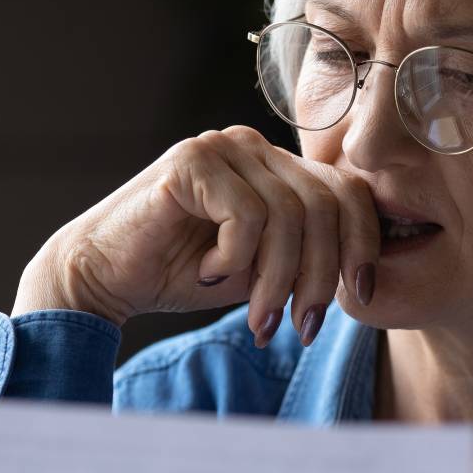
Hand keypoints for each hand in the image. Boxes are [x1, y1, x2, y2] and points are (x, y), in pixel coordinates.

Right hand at [12, 125, 379, 346]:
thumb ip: (309, 257)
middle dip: (320, 276)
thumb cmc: (183, 274)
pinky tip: (208, 272)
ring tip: (257, 316)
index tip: (362, 297)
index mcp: (277, 165)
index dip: (363, 246)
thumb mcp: (265, 269)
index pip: (348, 191)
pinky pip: (246, 216)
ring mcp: (221, 147)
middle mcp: (253, 146)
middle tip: (299, 326)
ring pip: (289, 215)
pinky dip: (235, 259)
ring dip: (277, 280)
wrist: (102, 278)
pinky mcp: (190, 162)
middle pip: (326, 205)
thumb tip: (369, 278)